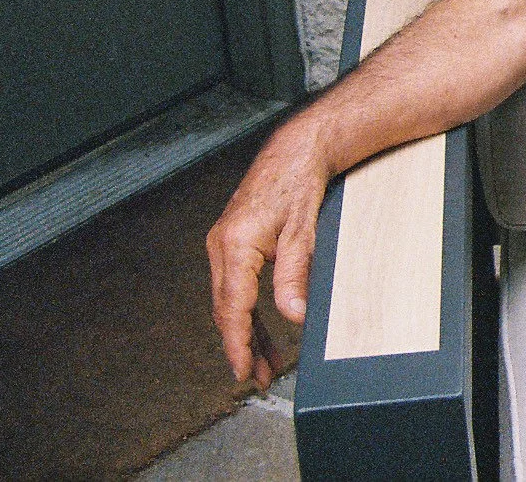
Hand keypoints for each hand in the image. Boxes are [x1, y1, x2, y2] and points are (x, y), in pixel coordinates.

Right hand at [206, 122, 330, 386]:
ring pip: (231, 299)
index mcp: (235, 244)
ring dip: (247, 331)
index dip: (238, 343)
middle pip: (227, 308)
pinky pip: (237, 284)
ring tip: (265, 363)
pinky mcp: (234, 242)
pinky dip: (248, 309)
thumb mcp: (304, 231)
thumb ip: (296, 274)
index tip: (243, 370)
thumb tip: (295, 314)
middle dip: (243, 345)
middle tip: (259, 376)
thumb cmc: (300, 182)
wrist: (298, 149)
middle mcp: (221, 245)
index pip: (232, 306)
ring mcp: (224, 243)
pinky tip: (262, 329)